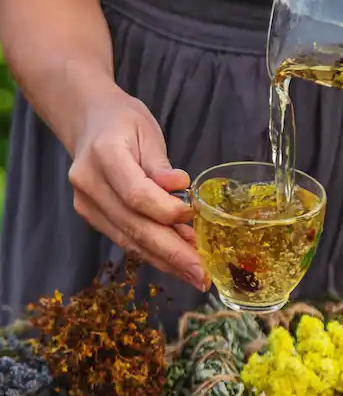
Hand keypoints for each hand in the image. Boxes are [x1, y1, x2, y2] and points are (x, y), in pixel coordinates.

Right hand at [69, 89, 207, 289]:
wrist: (89, 122)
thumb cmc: (123, 122)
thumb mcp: (147, 131)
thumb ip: (161, 164)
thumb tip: (180, 187)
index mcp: (104, 154)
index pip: (137, 194)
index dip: (166, 211)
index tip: (193, 216)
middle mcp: (89, 183)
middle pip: (134, 226)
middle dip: (172, 253)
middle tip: (203, 274)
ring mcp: (86, 204)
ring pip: (130, 240)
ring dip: (166, 260)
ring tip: (196, 274)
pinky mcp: (91, 217)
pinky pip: (126, 240)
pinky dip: (153, 253)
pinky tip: (178, 261)